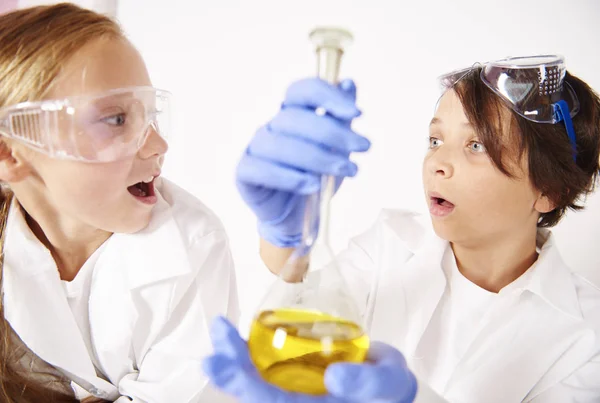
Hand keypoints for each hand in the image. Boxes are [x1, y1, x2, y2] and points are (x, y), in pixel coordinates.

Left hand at [202, 317, 416, 402]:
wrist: (390, 389)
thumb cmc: (389, 391)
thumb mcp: (388, 384)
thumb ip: (367, 382)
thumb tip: (335, 377)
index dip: (244, 385)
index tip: (222, 363)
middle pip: (255, 394)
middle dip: (230, 371)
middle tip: (215, 346)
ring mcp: (292, 392)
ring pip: (254, 379)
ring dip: (233, 357)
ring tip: (220, 332)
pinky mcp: (293, 376)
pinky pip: (263, 366)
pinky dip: (247, 350)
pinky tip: (235, 336)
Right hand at [236, 78, 369, 247]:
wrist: (296, 218)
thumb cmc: (315, 179)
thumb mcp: (336, 150)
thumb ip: (341, 119)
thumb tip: (348, 84)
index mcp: (292, 114)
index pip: (302, 91)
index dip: (328, 96)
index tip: (357, 113)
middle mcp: (272, 126)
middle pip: (296, 118)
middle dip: (334, 132)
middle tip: (363, 148)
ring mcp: (255, 148)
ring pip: (281, 144)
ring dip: (318, 158)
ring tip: (345, 171)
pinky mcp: (245, 173)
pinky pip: (262, 170)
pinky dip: (290, 178)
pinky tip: (313, 186)